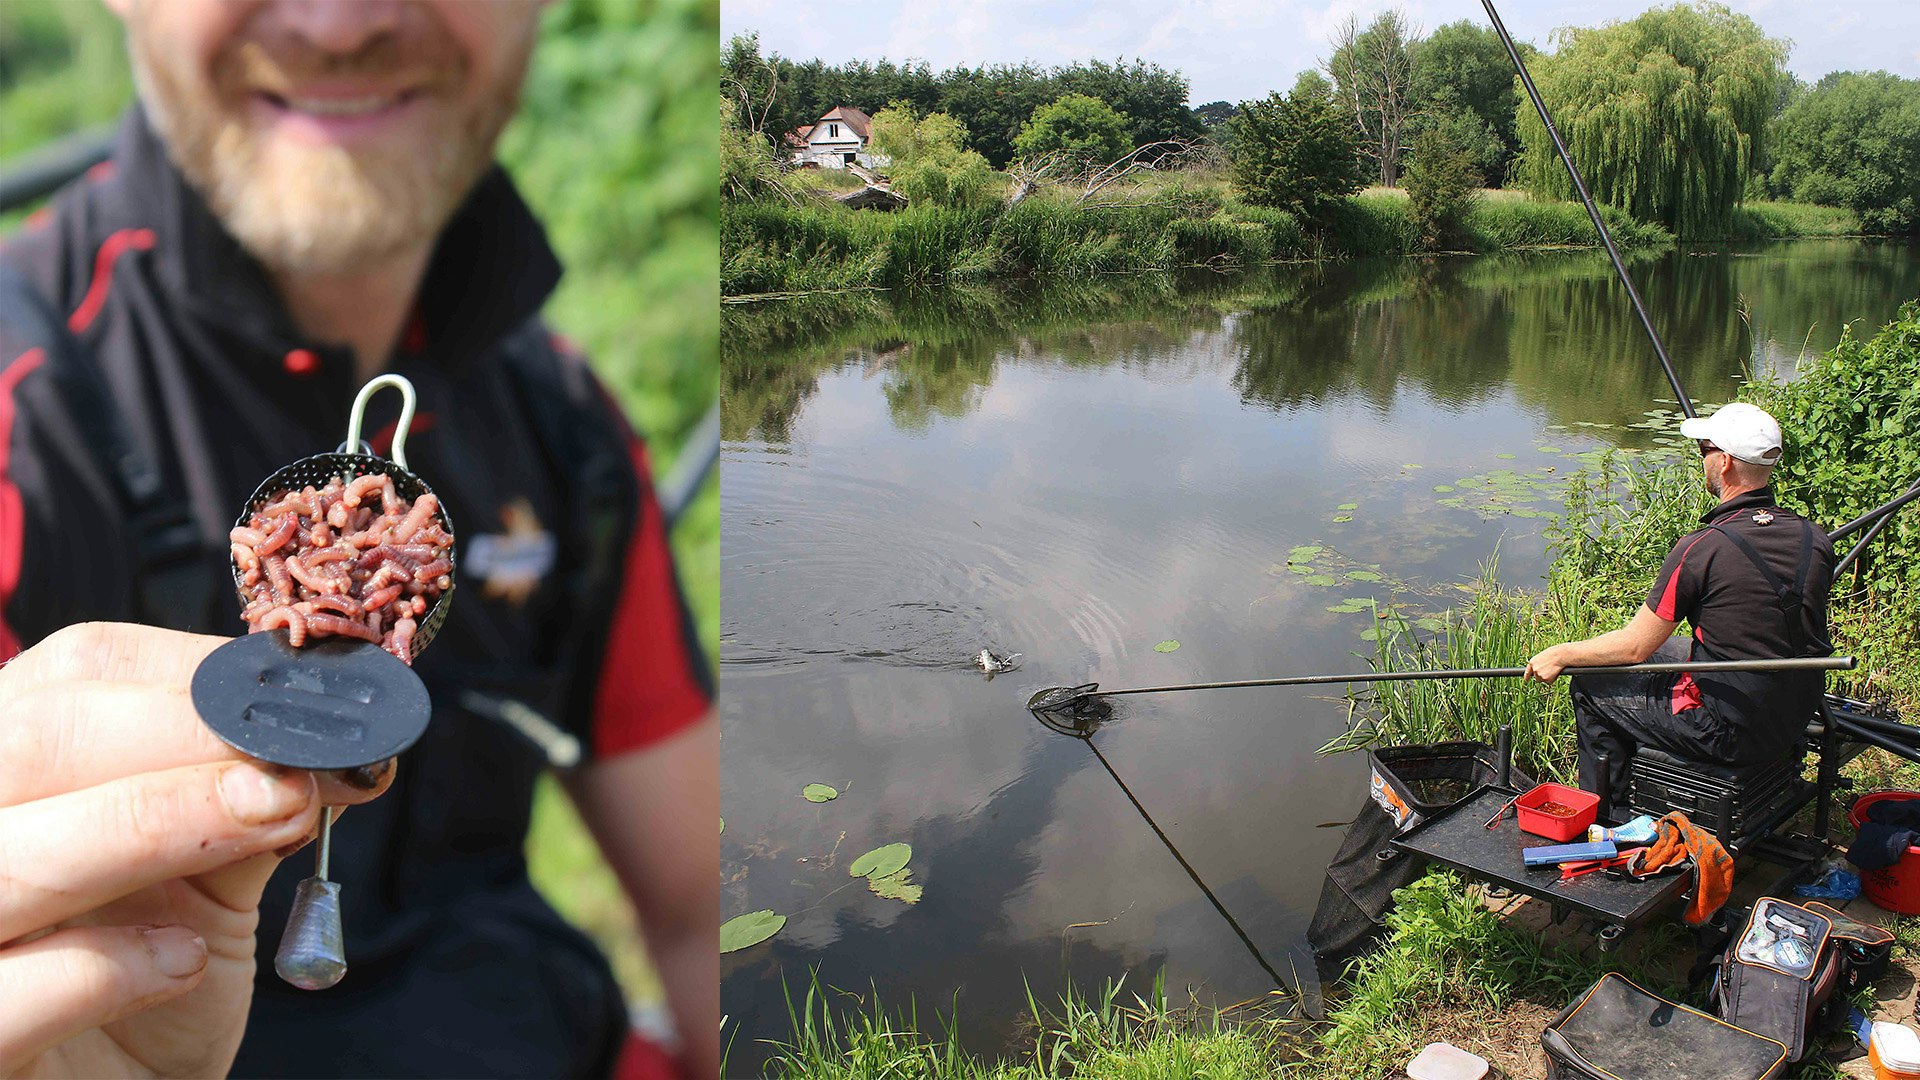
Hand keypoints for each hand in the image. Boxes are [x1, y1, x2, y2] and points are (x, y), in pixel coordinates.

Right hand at [0, 623, 394, 1078]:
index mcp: (13, 778)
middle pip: (28, 743)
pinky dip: (101, 968)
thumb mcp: (213, 881)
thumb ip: (254, 807)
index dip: (189, 678)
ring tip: (271, 823)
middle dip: (175, 738)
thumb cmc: (150, 986)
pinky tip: (181, 961)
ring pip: (8, 858)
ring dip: (152, 827)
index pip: (68, 679)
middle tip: (290, 768)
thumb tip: (338, 745)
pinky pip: (3, 993)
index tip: (294, 704)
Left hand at [1524, 645, 1568, 683]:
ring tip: (1553, 670)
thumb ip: (1538, 664)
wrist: (1560, 655)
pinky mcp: (1546, 679)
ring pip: (1543, 680)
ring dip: (1548, 677)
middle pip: (1536, 678)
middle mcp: (1534, 669)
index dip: (1526, 677)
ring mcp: (1539, 675)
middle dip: (1542, 676)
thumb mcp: (1542, 656)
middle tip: (1549, 671)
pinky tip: (1555, 672)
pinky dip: (1553, 679)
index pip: (1527, 672)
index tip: (1526, 680)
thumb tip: (1539, 669)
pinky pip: (1549, 682)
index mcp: (1532, 662)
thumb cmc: (1553, 654)